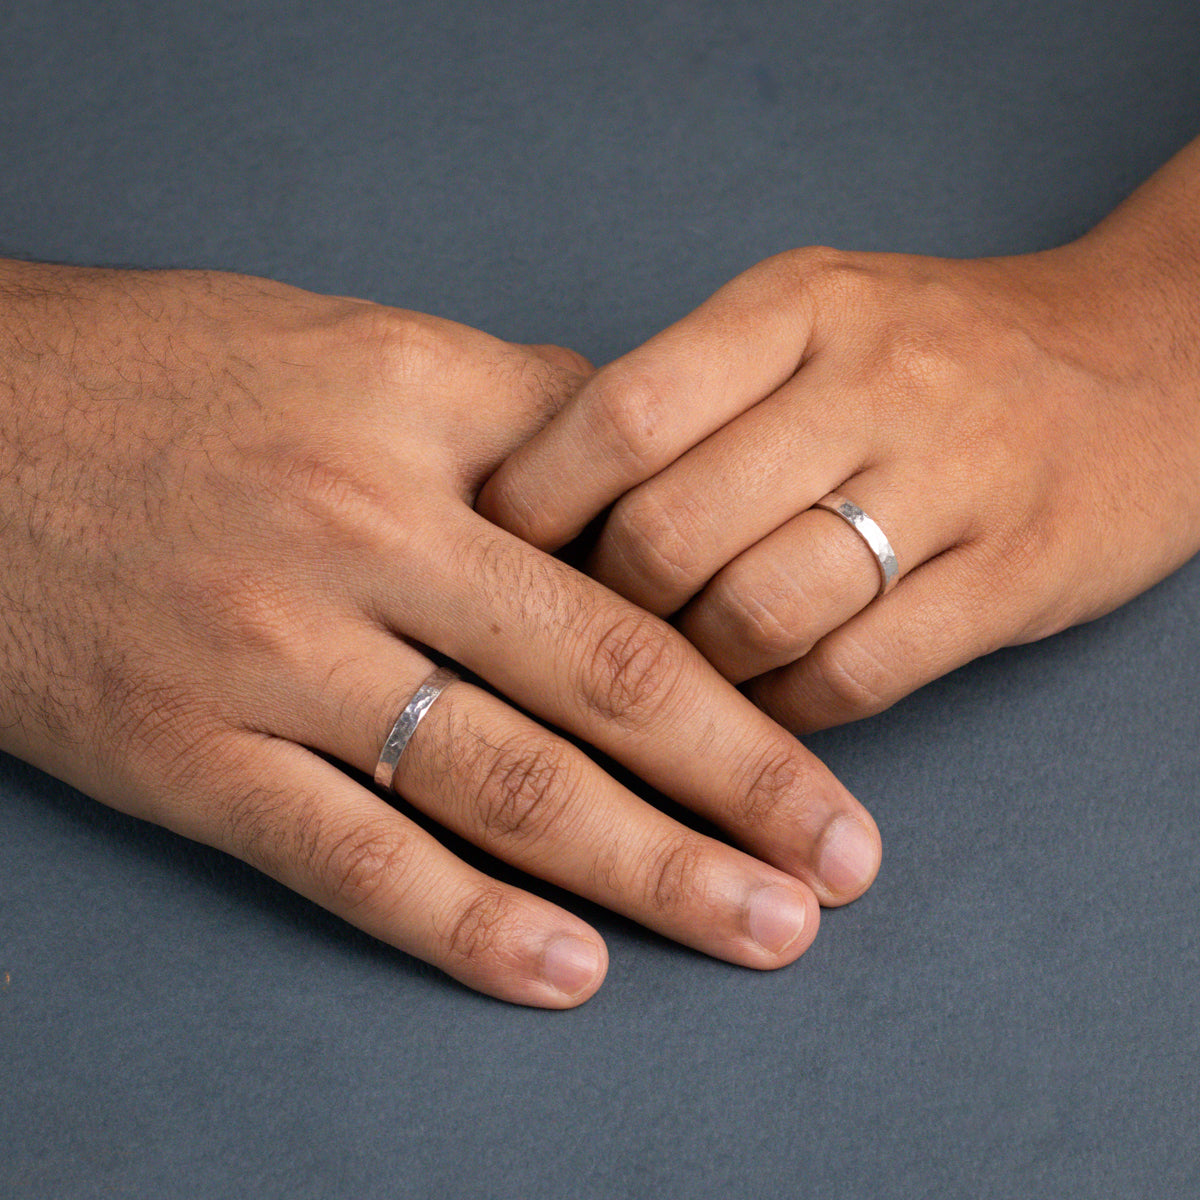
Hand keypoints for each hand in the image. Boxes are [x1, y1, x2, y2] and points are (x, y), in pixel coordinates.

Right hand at [0, 260, 879, 1007]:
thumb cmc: (171, 372)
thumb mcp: (356, 346)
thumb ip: (508, 408)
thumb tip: (629, 469)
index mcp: (418, 420)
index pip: (623, 553)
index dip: (740, 650)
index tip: (813, 717)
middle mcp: (358, 539)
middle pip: (599, 681)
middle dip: (744, 780)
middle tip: (843, 862)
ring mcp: (268, 659)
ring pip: (500, 784)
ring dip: (650, 871)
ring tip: (758, 928)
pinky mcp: (182, 756)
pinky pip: (349, 858)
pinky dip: (467, 924)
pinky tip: (569, 970)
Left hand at [479, 140, 1199, 732]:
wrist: (1149, 360)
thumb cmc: (942, 349)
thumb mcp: (816, 316)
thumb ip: (694, 388)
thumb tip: (544, 493)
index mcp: (799, 305)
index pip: (621, 412)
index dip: (534, 502)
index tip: (489, 555)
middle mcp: (872, 383)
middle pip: (672, 530)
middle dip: (603, 608)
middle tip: (579, 636)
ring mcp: (953, 482)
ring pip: (758, 612)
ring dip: (690, 672)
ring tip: (674, 676)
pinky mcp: (1012, 577)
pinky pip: (855, 673)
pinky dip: (783, 709)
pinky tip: (762, 703)